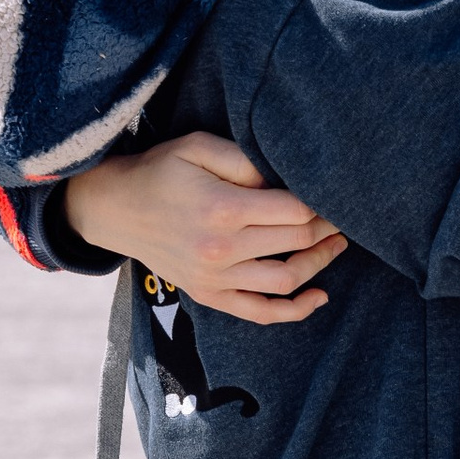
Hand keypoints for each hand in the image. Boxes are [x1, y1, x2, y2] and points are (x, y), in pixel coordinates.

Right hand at [63, 133, 346, 325]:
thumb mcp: (198, 146)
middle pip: (296, 242)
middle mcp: (222, 249)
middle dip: (328, 229)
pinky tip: (319, 297)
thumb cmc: (159, 170)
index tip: (338, 195)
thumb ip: (245, 161)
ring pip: (286, 280)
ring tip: (336, 244)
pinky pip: (260, 312)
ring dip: (320, 263)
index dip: (323, 204)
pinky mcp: (209, 295)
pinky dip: (294, 310)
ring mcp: (215, 278)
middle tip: (345, 215)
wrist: (113, 208)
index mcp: (223, 208)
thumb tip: (286, 180)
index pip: (294, 211)